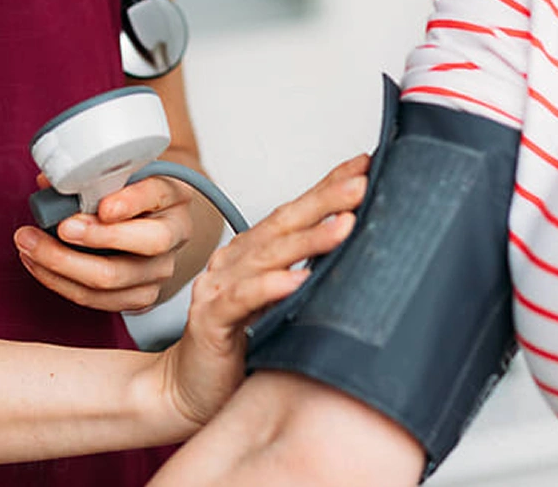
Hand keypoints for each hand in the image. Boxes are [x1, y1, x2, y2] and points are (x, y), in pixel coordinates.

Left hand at [12, 172, 200, 312]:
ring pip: (116, 279)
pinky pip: (99, 300)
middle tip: (60, 228)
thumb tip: (47, 183)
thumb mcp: (116, 175)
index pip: (158, 194)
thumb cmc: (125, 194)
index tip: (103, 207)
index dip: (131, 202)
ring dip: (65, 265)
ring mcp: (160, 270)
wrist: (147, 226)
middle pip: (147, 243)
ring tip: (29, 246)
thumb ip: (87, 177)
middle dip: (97, 238)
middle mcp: (174, 234)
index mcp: (172, 195)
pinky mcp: (140, 297)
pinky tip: (37, 264)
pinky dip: (62, 283)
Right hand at [157, 155, 368, 427]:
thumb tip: (367, 258)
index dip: (326, 187)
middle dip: (324, 200)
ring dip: (308, 240)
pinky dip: (269, 287)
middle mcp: (233, 264)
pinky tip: (296, 280)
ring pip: (266, 256)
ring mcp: (218, 290)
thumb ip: (309, 280)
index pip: (293, 213)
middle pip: (282, 224)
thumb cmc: (241, 350)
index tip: (364, 165)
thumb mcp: (283, 308)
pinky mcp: (211, 323)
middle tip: (362, 184)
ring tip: (344, 226)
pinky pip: (241, 301)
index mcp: (250, 254)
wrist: (190, 391)